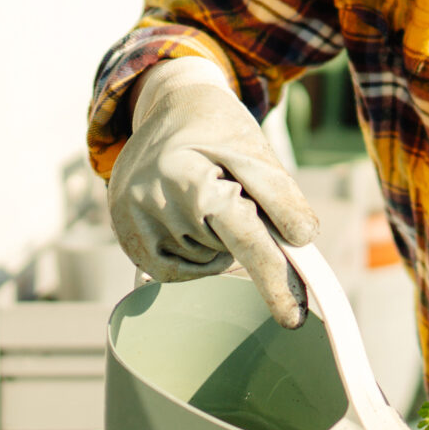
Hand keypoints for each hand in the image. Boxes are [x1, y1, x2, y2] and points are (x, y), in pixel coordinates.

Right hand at [107, 57, 320, 326]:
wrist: (166, 111)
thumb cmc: (218, 130)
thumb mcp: (255, 149)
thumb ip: (280, 194)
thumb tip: (301, 242)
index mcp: (186, 175)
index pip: (242, 236)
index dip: (273, 277)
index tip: (295, 318)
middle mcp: (151, 203)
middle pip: (228, 249)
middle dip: (246, 231)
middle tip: (234, 189)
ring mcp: (132, 224)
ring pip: (206, 262)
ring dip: (220, 239)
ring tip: (206, 195)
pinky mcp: (126, 240)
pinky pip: (178, 272)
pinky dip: (199, 254)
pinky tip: (193, 219)